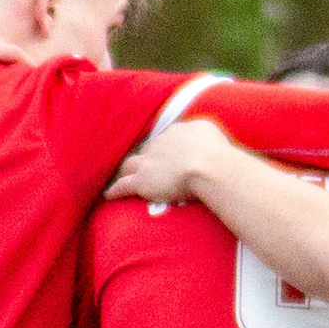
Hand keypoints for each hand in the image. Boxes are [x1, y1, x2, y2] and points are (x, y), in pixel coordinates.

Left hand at [107, 117, 238, 206]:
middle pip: (147, 150)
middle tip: (147, 168)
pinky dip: (115, 190)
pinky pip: (122, 186)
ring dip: (127, 171)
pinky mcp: (142, 181)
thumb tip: (210, 138)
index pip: (167, 140)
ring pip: (130, 165)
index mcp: (178, 132)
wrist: (208, 166)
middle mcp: (160, 142)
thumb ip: (208, 134)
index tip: (167, 157)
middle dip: (146, 159)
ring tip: (124, 177)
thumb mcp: (215, 134)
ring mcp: (149, 162)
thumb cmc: (219, 154)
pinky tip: (109, 195)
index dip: (166, 149)